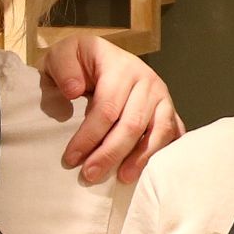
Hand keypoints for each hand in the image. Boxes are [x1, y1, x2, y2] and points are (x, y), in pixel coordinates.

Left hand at [42, 33, 183, 184]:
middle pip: (132, 124)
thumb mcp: (61, 56)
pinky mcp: (169, 110)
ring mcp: (162, 96)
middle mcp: (147, 80)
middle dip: (110, 153)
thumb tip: (74, 91)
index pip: (107, 107)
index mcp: (120, 66)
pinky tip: (148, 171)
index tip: (71, 158)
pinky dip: (161, 154)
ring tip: (122, 178)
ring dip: (139, 159)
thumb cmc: (78, 63)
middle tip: (90, 175)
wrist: (98, 58)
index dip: (89, 136)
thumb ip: (63, 69)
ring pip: (158, 131)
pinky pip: (173, 135)